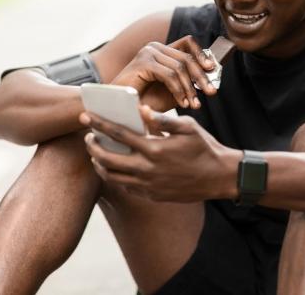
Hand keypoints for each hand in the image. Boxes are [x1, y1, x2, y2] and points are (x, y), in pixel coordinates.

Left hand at [79, 105, 241, 201]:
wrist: (219, 177)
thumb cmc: (204, 147)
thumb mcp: (187, 127)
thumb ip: (161, 119)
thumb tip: (141, 109)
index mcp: (154, 149)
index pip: (118, 134)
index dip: (99, 124)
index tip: (85, 117)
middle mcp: (147, 170)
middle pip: (107, 160)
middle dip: (92, 147)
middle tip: (87, 138)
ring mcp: (148, 186)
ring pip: (113, 177)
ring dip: (100, 164)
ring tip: (97, 153)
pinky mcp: (152, 195)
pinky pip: (127, 186)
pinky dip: (116, 176)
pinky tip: (117, 166)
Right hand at [112, 35, 216, 111]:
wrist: (117, 106)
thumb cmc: (143, 99)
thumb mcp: (170, 89)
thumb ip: (185, 81)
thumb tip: (208, 78)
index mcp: (161, 50)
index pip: (188, 43)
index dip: (202, 54)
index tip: (212, 69)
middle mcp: (154, 47)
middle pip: (187, 57)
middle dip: (201, 76)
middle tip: (212, 92)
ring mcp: (147, 53)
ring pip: (180, 67)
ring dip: (190, 88)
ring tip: (194, 104)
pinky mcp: (143, 63)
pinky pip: (170, 75)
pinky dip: (179, 90)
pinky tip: (183, 103)